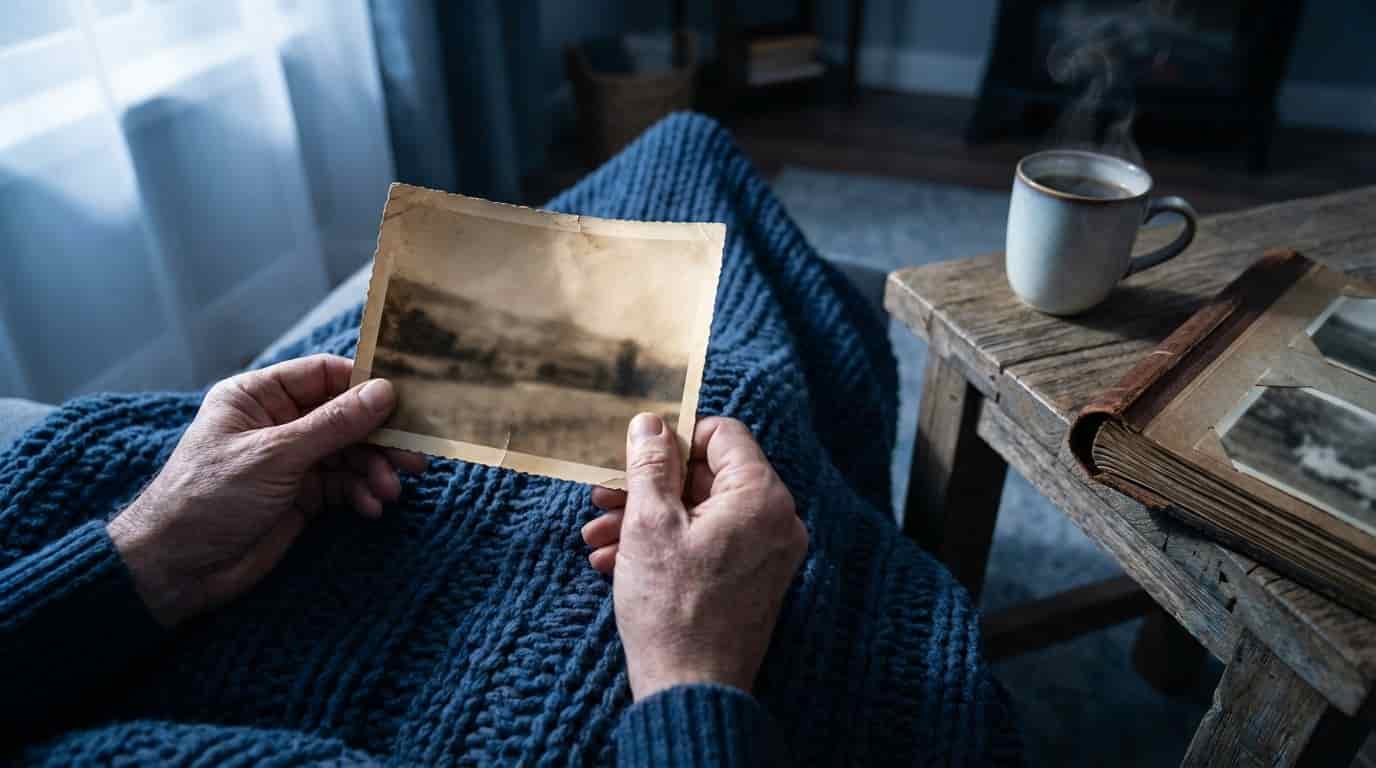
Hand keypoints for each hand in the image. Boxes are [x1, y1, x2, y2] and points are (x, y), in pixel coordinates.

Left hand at [107, 354, 425, 626]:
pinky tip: (371, 507)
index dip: (365, 384)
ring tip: (392, 491)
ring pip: (349, 453)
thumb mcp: (275, 455)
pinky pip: (343, 485)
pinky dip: (360, 494)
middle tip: (414, 454)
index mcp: (258, 396)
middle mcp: (278, 422)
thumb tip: (385, 392)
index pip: (323, 374)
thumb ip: (334, 424)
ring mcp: (291, 460)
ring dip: (374, 470)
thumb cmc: (208, 498)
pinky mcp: (301, 496)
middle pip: (344, 416)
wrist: (176, 570)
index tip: (406, 399)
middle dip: (379, 437)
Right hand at [581, 414, 806, 699]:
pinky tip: (617, 562)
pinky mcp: (753, 581)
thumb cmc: (672, 608)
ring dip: (648, 519)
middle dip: (649, 487)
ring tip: (599, 537)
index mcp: (761, 497)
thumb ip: (651, 464)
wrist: (690, 690)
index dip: (675, 438)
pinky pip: (709, 544)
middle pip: (707, 477)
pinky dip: (667, 546)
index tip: (636, 455)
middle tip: (603, 497)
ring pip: (701, 513)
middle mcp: (777, 521)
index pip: (722, 435)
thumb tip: (651, 423)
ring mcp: (768, 554)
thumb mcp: (650, 524)